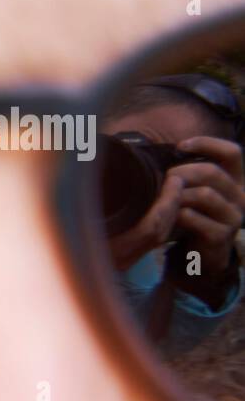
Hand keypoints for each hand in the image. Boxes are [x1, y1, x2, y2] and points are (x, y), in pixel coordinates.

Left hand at [167, 136, 244, 304]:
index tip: (180, 146)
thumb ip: (191, 172)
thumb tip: (167, 149)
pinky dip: (176, 215)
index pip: (232, 152)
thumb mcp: (196, 190)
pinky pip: (194, 218)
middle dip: (182, 173)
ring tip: (164, 200)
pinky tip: (169, 217)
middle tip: (163, 179)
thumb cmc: (195, 216)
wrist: (201, 256)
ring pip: (204, 194)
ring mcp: (234, 217)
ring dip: (177, 195)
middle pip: (212, 172)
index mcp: (237, 180)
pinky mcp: (222, 236)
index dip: (208, 144)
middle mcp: (241, 196)